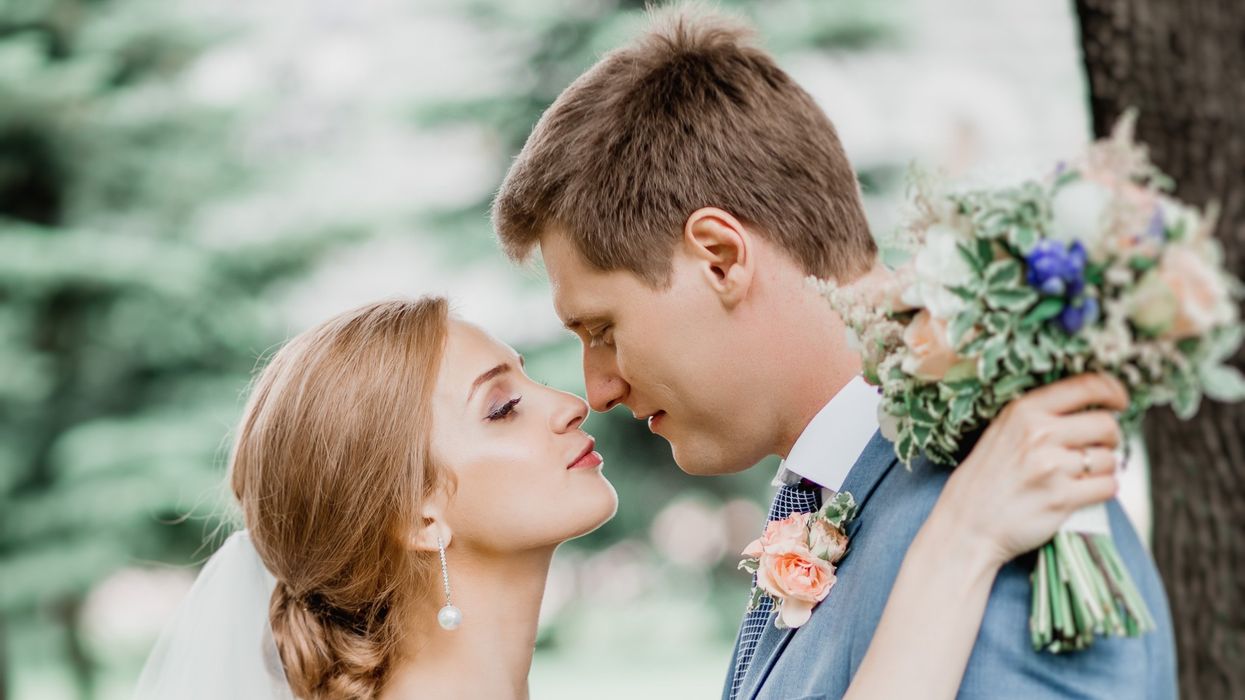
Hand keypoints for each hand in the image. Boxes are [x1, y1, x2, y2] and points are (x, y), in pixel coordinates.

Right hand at [931, 373, 1127, 569]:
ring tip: (1081, 475)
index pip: (1086, 386)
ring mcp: (1051, 467)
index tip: (1120, 401)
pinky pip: (1108, 487)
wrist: (966, 525)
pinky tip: (1083, 492)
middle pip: (1106, 424)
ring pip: (1110, 459)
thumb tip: (1091, 405)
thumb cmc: (985, 479)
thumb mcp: (1001, 432)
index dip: (1113, 391)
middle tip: (1097, 447)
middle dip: (1110, 437)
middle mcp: (1039, 434)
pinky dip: (1103, 490)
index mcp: (1024, 411)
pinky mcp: (1062, 498)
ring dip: (1104, 469)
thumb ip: (1039, 415)